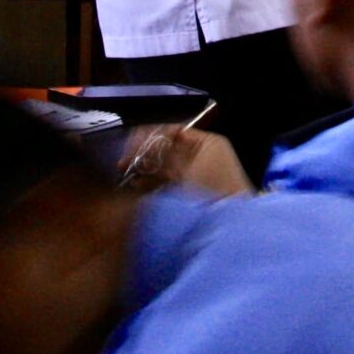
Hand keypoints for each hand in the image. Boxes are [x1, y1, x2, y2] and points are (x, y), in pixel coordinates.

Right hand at [119, 125, 253, 196]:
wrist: (230, 222)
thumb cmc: (212, 188)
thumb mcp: (186, 168)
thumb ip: (163, 156)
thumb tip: (142, 145)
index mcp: (206, 143)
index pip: (174, 132)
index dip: (151, 136)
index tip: (131, 142)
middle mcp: (202, 155)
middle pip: (167, 149)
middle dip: (145, 154)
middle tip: (124, 160)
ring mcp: (196, 174)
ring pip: (165, 166)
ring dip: (146, 168)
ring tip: (126, 172)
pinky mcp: (190, 192)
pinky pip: (167, 182)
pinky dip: (152, 182)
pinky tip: (137, 185)